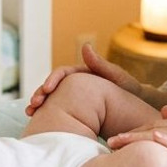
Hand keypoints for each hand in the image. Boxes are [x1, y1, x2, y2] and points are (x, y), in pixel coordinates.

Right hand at [24, 42, 142, 115]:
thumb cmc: (129, 90)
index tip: (47, 90)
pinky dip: (47, 115)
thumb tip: (85, 45)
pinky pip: (57, 111)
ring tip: (30, 113)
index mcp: (82, 73)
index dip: (52, 80)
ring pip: (51, 99)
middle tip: (33, 104)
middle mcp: (75, 84)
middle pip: (52, 86)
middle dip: (40, 93)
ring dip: (39, 104)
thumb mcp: (117, 76)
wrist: (136, 108)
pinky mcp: (74, 110)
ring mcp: (74, 97)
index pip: (61, 73)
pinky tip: (38, 121)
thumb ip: (101, 64)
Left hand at [108, 100, 166, 166]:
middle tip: (109, 140)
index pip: (159, 126)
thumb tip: (164, 118)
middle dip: (130, 133)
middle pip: (154, 127)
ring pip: (160, 134)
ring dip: (135, 138)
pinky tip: (149, 138)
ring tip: (114, 143)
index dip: (137, 131)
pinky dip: (163, 140)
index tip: (119, 138)